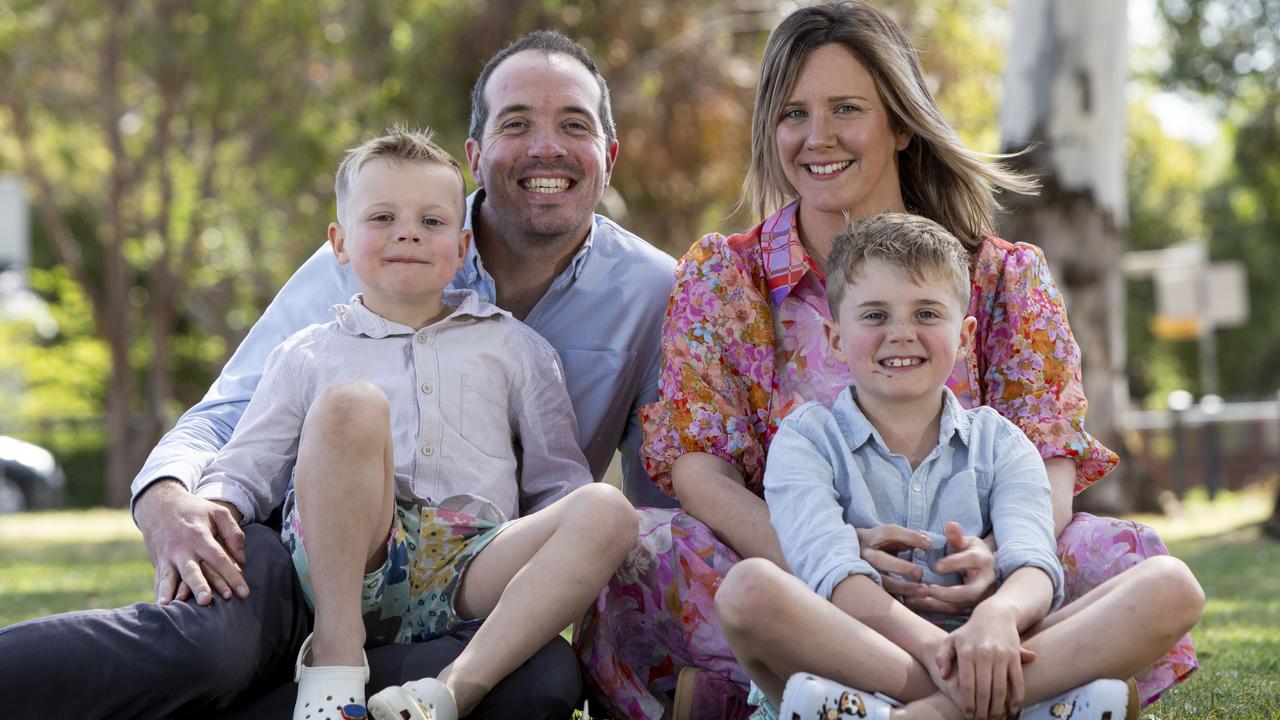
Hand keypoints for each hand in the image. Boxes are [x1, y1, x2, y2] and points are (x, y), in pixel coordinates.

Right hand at [134, 479, 248, 604]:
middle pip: (192, 570)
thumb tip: (242, 560)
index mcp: (199, 535)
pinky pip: (159, 580)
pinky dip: (160, 593)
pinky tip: (162, 606)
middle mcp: (181, 548)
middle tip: (206, 601)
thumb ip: (233, 533)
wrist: (159, 504)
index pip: (218, 559)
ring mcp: (167, 556)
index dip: (232, 576)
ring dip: (173, 592)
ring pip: (171, 577)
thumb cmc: (194, 510)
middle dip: (199, 586)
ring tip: (175, 606)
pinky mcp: (157, 562)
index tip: (244, 593)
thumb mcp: (218, 512)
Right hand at [855, 524, 931, 598]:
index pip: (890, 532)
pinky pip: (881, 594)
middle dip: (902, 567)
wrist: (843, 555)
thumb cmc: (875, 545)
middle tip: (920, 573)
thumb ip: (906, 538)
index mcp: (870, 537)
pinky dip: (898, 598)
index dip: (910, 537)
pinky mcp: (865, 586)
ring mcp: (862, 571)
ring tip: (923, 591)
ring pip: (881, 581)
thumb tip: (927, 539)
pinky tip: (913, 601)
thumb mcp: (885, 537)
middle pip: (880, 559)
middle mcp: (863, 554)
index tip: (929, 544)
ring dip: (904, 587)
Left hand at [911, 521, 996, 614]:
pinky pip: (951, 615)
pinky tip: (915, 606)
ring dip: (935, 605)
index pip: (971, 560)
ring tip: (914, 599)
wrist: (986, 569)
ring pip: (959, 607)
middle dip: (948, 593)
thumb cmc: (971, 552)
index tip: (936, 566)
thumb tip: (951, 524)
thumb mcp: (966, 541)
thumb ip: (956, 536)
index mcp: (983, 560)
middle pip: (970, 592)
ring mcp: (979, 599)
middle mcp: (985, 582)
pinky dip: (933, 613)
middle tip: (927, 589)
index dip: (954, 563)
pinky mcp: (970, 609)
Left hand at [936, 601, 1035, 719]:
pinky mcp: (1015, 656)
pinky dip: (1017, 698)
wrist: (995, 614)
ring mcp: (1001, 656)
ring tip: (996, 718)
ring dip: (999, 708)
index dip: (968, 703)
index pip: (967, 685)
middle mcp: (984, 654)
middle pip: (984, 690)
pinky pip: (1018, 681)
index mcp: (967, 653)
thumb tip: (943, 676)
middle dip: (983, 710)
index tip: (968, 715)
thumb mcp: (951, 640)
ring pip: (1002, 689)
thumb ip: (942, 657)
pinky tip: (1013, 709)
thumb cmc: (969, 632)